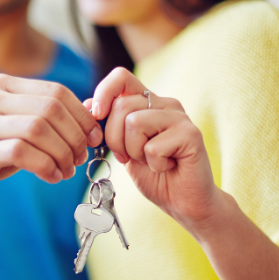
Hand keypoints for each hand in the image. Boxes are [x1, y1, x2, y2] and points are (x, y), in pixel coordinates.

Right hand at [0, 74, 102, 208]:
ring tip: (66, 171)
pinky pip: (22, 152)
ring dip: (62, 153)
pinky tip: (52, 177)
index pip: (56, 92)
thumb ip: (51, 117)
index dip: (82, 116)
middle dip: (74, 136)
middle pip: (50, 109)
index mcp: (4, 86)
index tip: (93, 139)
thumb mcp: (20, 128)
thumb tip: (93, 108)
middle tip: (80, 158)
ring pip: (38, 129)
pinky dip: (45, 166)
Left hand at [90, 68, 221, 224]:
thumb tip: (87, 105)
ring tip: (152, 161)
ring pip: (134, 123)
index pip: (121, 77)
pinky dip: (154, 165)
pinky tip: (167, 167)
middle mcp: (165, 104)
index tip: (96, 115)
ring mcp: (180, 118)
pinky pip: (153, 147)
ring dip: (135, 152)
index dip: (103, 93)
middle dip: (115, 139)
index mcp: (148, 102)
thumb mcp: (123, 148)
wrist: (183, 201)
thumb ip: (108, 127)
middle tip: (131, 157)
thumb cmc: (154, 175)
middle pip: (122, 106)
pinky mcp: (191, 135)